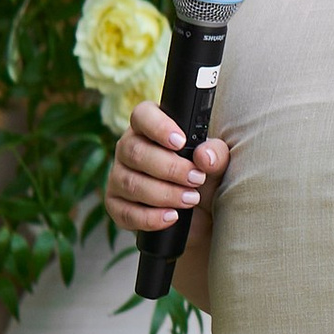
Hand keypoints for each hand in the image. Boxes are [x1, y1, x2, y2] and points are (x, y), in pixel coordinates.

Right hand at [104, 102, 226, 239]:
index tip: (180, 142)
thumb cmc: (204, 179)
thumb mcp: (217, 165)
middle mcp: (129, 149)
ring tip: (190, 199)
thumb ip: (216, 155)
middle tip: (196, 179)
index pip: (142, 116)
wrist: (201, 217)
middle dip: (169, 168)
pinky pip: (125, 212)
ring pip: (130, 183)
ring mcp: (119, 177)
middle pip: (135, 152)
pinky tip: (171, 217)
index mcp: (150, 128)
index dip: (158, 127)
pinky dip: (150, 218)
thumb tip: (204, 156)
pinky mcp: (116, 205)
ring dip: (164, 193)